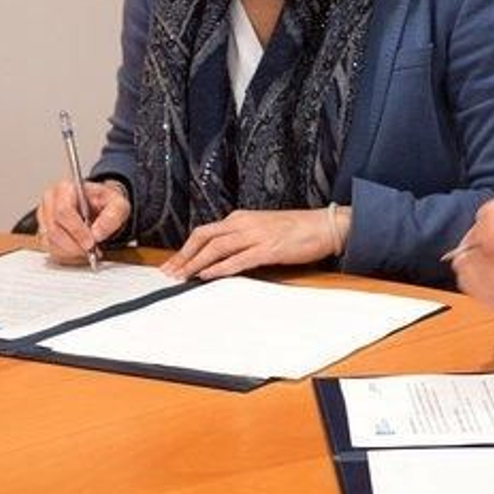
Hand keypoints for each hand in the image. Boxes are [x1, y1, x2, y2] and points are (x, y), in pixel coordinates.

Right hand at [36, 179, 129, 264]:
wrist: (100, 207)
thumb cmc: (105, 202)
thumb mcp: (118, 204)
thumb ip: (112, 216)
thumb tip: (97, 233)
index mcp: (65, 189)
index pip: (63, 211)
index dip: (77, 230)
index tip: (91, 243)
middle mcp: (50, 202)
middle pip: (54, 230)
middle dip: (75, 246)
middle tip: (93, 252)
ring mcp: (44, 219)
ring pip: (51, 243)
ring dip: (72, 253)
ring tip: (90, 253)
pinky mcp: (44, 233)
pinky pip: (51, 250)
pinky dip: (67, 256)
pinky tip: (81, 253)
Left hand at [160, 208, 342, 280]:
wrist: (325, 225)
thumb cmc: (298, 228)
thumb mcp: (263, 228)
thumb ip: (242, 238)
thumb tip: (222, 256)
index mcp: (242, 218)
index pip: (205, 232)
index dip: (185, 248)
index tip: (173, 263)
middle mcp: (245, 223)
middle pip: (204, 237)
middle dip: (183, 256)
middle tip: (169, 272)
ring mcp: (256, 235)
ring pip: (217, 248)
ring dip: (196, 263)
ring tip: (182, 276)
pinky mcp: (269, 249)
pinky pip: (238, 259)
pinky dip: (220, 268)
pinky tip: (208, 275)